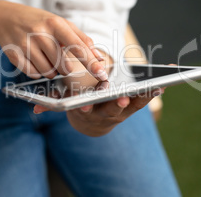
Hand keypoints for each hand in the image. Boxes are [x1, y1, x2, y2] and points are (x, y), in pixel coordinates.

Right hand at [0, 1, 106, 79]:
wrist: (5, 17)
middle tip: (59, 60)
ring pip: (48, 72)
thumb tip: (97, 57)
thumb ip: (80, 38)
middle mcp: (40, 33)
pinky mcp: (14, 55)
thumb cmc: (38, 21)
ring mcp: (26, 44)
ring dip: (51, 71)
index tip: (102, 73)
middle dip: (65, 68)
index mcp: (55, 23)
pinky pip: (33, 74)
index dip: (91, 62)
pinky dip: (37, 72)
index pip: (77, 46)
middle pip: (63, 65)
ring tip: (45, 57)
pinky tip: (33, 59)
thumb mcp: (59, 23)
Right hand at [34, 87, 164, 136]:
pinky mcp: (135, 106)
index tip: (84, 105)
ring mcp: (123, 111)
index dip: (85, 107)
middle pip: (113, 110)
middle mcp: (108, 114)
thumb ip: (52, 106)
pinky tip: (165, 79)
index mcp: (90, 112)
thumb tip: (35, 109)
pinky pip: (146, 97)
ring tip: (155, 84)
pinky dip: (156, 89)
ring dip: (145, 96)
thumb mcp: (67, 105)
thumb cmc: (80, 105)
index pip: (86, 110)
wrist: (94, 122)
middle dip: (118, 104)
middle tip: (122, 100)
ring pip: (135, 105)